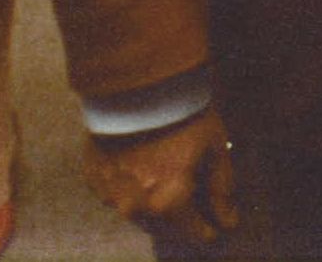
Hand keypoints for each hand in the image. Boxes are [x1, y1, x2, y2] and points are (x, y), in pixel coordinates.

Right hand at [83, 107, 239, 246]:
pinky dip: (130, 188)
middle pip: (164, 227)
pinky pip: (116, 195)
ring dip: (153, 204)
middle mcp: (136, 207)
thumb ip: (221, 191)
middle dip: (181, 217)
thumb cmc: (184, 116)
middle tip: (193, 198)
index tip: (215, 226)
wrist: (136, 87)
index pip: (192, 234)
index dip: (207, 230)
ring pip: (138, 214)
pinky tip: (141, 166)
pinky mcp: (93, 181)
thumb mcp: (215, 150)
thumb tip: (228, 223)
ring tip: (166, 177)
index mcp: (168, 202)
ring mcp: (110, 196)